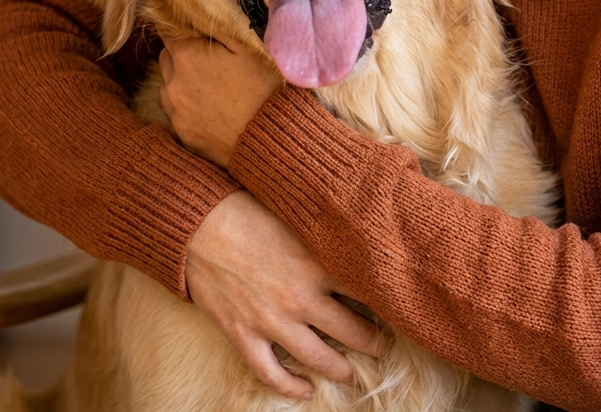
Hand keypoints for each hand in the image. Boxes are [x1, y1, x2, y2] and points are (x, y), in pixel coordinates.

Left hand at [160, 34, 280, 165]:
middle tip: (211, 58)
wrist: (271, 138)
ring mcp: (176, 111)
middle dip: (182, 53)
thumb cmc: (265, 87)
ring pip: (167, 85)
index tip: (199, 33)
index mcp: (187, 56)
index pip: (168, 31)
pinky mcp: (182, 134)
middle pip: (166, 57)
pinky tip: (211, 106)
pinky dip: (186, 105)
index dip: (184, 29)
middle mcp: (173, 83)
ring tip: (212, 84)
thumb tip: (199, 12)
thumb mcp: (248, 46)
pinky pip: (175, 111)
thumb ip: (218, 26)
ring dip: (181, 79)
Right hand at [186, 190, 384, 399]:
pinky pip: (271, 373)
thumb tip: (358, 229)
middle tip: (386, 347)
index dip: (386, 301)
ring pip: (318, 358)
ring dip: (340, 369)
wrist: (201, 224)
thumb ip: (326, 233)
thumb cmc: (250, 210)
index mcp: (318, 264)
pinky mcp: (244, 334)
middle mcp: (301, 297)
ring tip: (353, 374)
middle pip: (351, 331)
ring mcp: (272, 321)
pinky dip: (290, 387)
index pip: (367, 290)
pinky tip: (305, 390)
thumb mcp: (297, 216)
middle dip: (373, 342)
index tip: (399, 306)